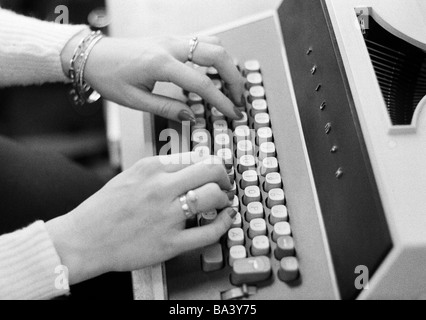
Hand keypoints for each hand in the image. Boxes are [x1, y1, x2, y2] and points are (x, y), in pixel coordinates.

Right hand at [45, 154, 236, 284]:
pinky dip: (223, 225)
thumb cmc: (104, 209)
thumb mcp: (130, 176)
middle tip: (225, 184)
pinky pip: (209, 232)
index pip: (196, 157)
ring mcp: (166, 216)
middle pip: (212, 169)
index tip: (215, 173)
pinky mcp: (169, 243)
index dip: (212, 165)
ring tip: (221, 203)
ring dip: (224, 198)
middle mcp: (160, 187)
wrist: (82, 240)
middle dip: (224, 176)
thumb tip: (191, 167)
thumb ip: (159, 170)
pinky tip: (223, 221)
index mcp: (150, 167)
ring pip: (213, 196)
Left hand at [62, 32, 244, 121]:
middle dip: (235, 78)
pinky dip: (216, 56)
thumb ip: (166, 108)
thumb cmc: (108, 76)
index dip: (222, 101)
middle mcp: (170, 46)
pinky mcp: (171, 39)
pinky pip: (202, 42)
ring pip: (213, 44)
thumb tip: (191, 116)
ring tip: (231, 86)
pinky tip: (215, 72)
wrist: (92, 55)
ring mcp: (172, 39)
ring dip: (228, 64)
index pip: (202, 83)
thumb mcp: (135, 100)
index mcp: (161, 64)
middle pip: (217, 55)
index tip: (233, 113)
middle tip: (239, 98)